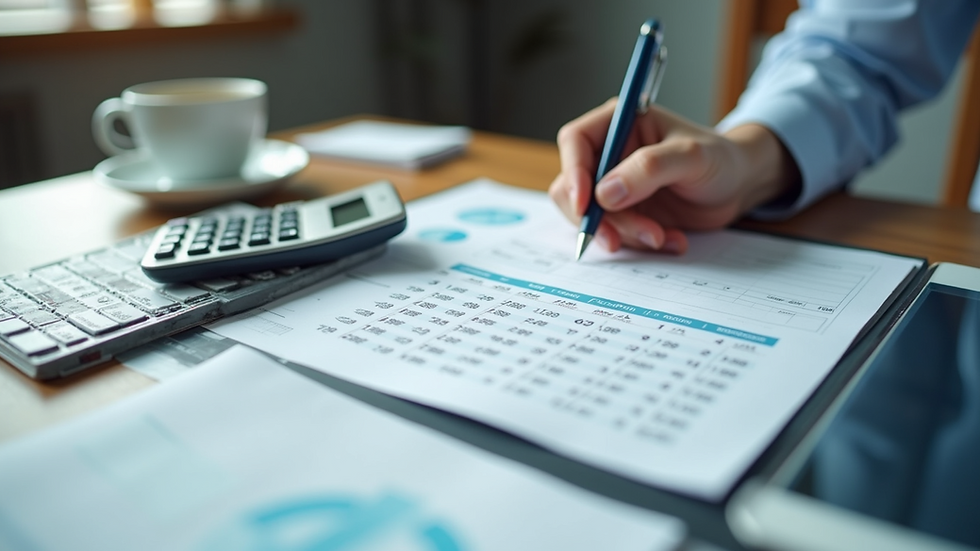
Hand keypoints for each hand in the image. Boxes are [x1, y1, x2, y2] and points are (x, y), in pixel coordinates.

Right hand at [548, 99, 799, 254]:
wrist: (739, 187)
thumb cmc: (720, 159)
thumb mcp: (691, 156)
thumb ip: (649, 169)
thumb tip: (604, 193)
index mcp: (618, 123)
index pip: (575, 142)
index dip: (574, 173)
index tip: (586, 204)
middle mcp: (609, 153)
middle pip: (573, 186)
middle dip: (598, 217)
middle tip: (623, 238)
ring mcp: (613, 186)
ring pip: (591, 217)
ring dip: (622, 233)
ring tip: (662, 237)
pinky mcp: (623, 213)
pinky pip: (614, 234)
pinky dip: (638, 243)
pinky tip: (671, 240)